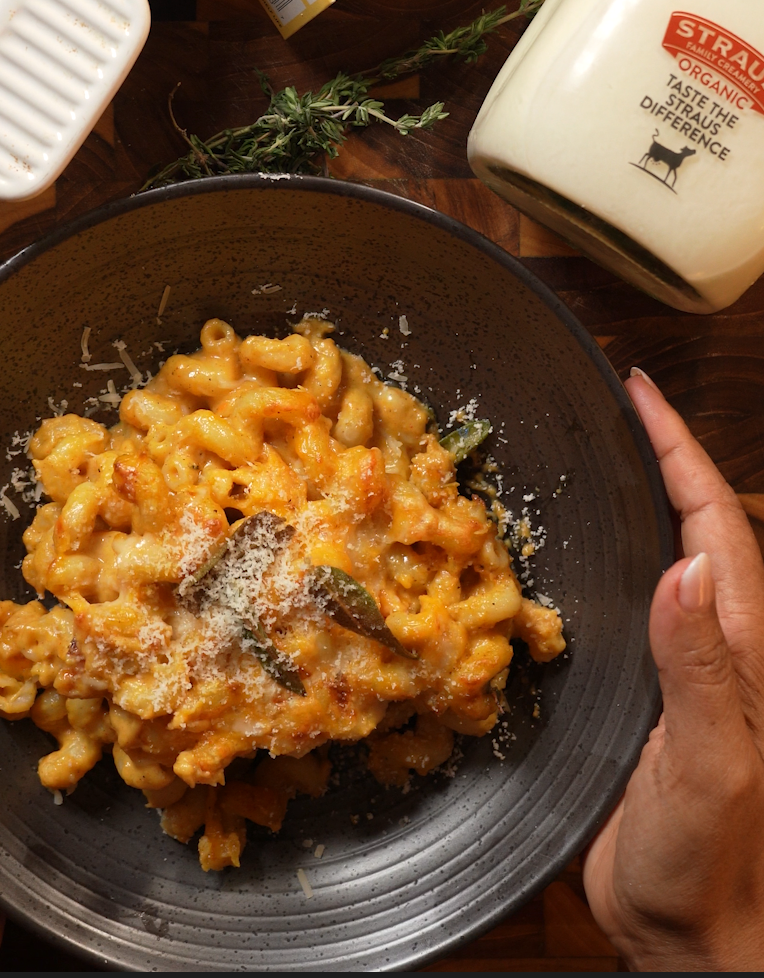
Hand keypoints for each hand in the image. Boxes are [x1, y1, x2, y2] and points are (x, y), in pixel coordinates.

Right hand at [584, 370, 763, 970]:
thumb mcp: (712, 766)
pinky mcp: (646, 703)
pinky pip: (631, 610)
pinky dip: (608, 563)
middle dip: (664, 459)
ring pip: (665, 562)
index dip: (680, 453)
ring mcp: (684, 674)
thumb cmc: (714, 865)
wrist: (695, 939)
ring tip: (600, 457)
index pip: (714, 524)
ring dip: (640, 503)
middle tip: (619, 406)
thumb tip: (685, 567)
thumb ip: (702, 670)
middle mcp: (717, 649)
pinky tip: (576, 559)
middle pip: (696, 528)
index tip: (642, 394)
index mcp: (742, 649)